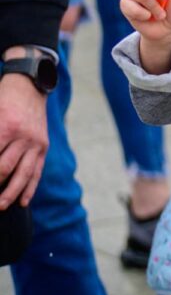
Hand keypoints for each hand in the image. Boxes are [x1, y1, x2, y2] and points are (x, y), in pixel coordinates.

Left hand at [0, 57, 47, 209]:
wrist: (29, 87)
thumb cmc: (2, 100)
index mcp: (4, 127)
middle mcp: (22, 136)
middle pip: (4, 170)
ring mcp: (35, 142)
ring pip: (22, 174)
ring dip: (10, 194)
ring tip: (0, 207)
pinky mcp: (43, 146)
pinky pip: (36, 171)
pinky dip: (30, 188)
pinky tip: (23, 202)